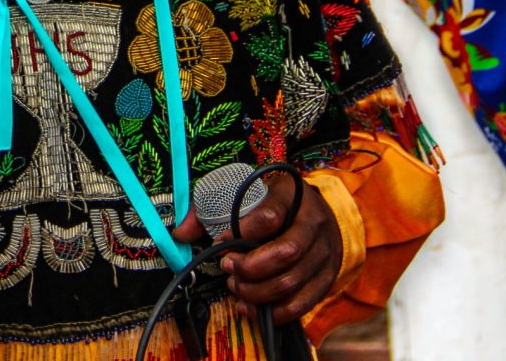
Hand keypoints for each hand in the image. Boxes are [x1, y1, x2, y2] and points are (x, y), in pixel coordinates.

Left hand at [171, 172, 341, 323]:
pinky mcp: (325, 279)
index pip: (270, 215)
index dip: (242, 231)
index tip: (221, 242)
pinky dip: (273, 312)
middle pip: (285, 253)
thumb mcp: (247, 193)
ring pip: (291, 282)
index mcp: (292, 195)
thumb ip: (211, 210)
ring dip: (256, 292)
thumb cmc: (275, 204)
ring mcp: (324, 253)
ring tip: (236, 286)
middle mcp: (313, 224)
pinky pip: (301, 304)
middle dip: (250, 267)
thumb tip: (180, 233)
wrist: (319, 213)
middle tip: (228, 268)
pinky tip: (250, 306)